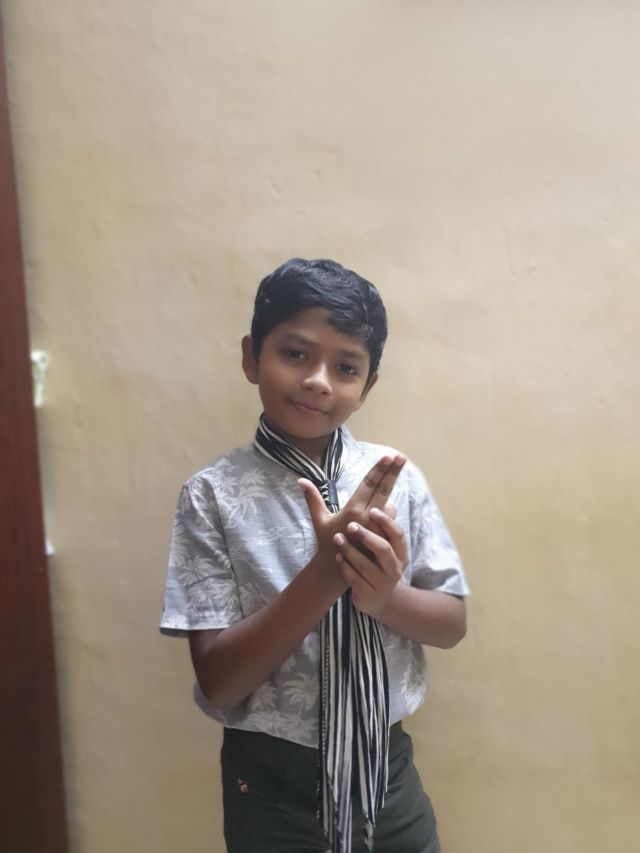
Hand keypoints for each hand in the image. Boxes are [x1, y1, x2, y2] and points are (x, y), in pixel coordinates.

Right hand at [298, 454, 405, 572]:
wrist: (337, 570)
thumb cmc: (327, 541)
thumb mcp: (319, 519)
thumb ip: (312, 498)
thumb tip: (300, 479)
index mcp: (352, 510)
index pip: (369, 484)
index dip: (379, 469)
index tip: (390, 457)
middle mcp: (367, 518)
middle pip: (384, 490)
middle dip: (393, 472)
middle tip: (402, 457)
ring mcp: (378, 528)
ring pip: (388, 505)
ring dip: (386, 498)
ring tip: (375, 505)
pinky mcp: (384, 538)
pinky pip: (390, 519)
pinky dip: (386, 513)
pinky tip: (378, 515)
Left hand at [334, 508, 407, 617]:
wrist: (377, 600)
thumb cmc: (378, 566)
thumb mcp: (385, 549)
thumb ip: (383, 529)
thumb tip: (386, 502)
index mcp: (400, 554)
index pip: (398, 535)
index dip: (386, 522)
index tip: (372, 511)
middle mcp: (394, 569)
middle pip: (383, 550)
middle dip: (367, 536)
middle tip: (351, 525)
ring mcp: (382, 584)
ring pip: (366, 566)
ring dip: (350, 551)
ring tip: (337, 538)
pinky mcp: (368, 595)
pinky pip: (355, 579)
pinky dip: (345, 567)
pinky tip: (337, 557)